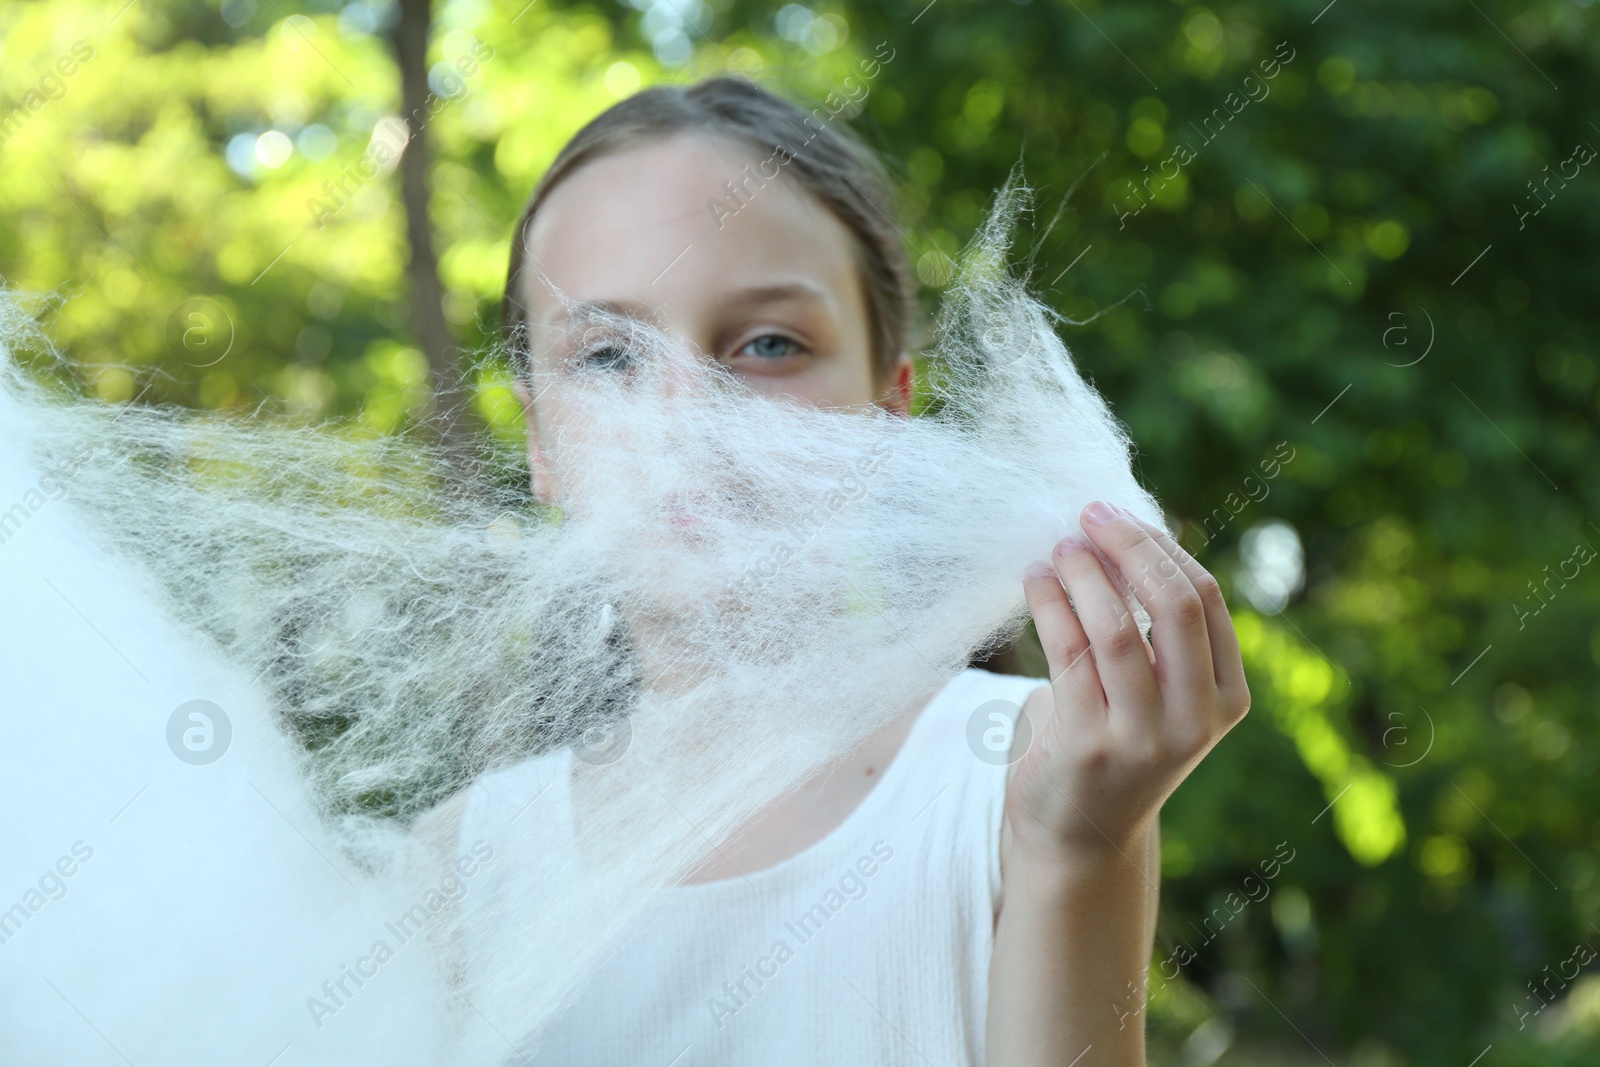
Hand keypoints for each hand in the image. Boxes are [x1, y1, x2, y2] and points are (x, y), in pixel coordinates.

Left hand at [1005, 500, 1250, 866]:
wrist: (1081, 833)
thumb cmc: (1115, 738)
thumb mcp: (1158, 688)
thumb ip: (1155, 625)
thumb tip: (1121, 528)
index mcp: (1226, 696)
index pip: (1204, 599)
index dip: (1160, 546)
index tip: (1118, 515)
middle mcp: (1195, 720)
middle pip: (1174, 605)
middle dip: (1129, 546)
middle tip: (1089, 513)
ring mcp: (1144, 739)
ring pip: (1116, 628)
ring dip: (1082, 573)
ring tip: (1057, 546)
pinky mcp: (1088, 747)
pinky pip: (1067, 655)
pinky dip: (1049, 604)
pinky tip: (1034, 580)